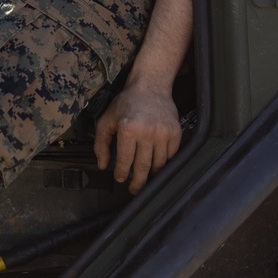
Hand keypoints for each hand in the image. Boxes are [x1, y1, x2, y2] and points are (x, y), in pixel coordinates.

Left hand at [93, 79, 181, 194]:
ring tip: (145, 179)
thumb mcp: (106, 120)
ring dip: (151, 174)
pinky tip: (157, 166)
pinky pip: (171, 156)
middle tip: (134, 190)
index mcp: (128, 129)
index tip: (119, 179)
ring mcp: (163, 133)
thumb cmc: (126, 104)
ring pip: (159, 164)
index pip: (125, 160)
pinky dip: (164, 163)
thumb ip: (101, 144)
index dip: (121, 173)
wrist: (150, 87)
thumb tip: (102, 166)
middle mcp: (147, 132)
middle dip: (137, 182)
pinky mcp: (176, 132)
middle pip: (143, 167)